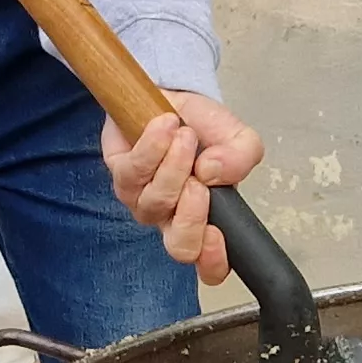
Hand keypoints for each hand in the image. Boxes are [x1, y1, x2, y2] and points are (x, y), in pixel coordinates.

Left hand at [102, 91, 266, 286]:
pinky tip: (166, 124)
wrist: (172, 97)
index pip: (210, 266)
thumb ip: (241, 157)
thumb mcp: (238, 139)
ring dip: (174, 164)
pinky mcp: (120, 174)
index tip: (217, 232)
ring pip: (156, 201)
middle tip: (199, 180)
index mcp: (205, 220)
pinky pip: (133, 170)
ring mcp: (142, 200)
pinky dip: (154, 145)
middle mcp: (171, 218)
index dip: (214, 261)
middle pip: (179, 245)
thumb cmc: (203, 128)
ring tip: (186, 135)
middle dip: (191, 215)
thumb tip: (214, 172)